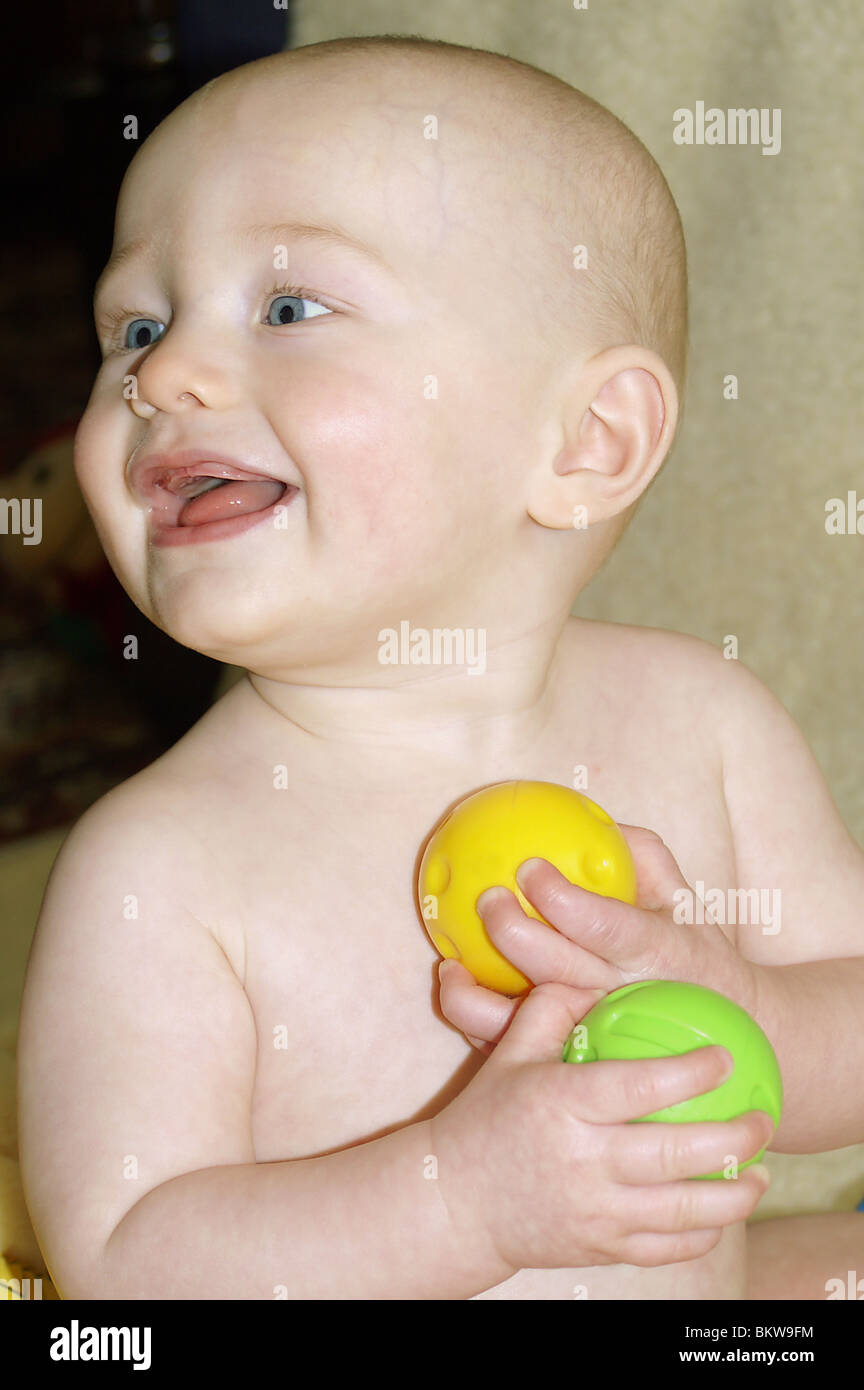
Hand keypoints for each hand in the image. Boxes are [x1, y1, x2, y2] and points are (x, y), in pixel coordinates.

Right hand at [429, 980, 773, 1276]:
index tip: (725, 1057)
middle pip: (678, 1152)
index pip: (641, 1086)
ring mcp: (595, 1211)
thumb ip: (550, 1009)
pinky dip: (705, 1231)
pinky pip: (669, 1247)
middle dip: (734, 1137)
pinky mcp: (601, 1248)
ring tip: (761, 1170)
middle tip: (762, 1117)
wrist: (454, 1202)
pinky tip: (724, 1209)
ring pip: (685, 1209)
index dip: (692, 1072)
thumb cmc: (486, 1119)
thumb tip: (594, 977)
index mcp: (561, 1104)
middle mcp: (583, 1160)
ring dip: (736, 1193)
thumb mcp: (510, 1056)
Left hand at [439, 826, 763, 1054]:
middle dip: (513, 932)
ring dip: (477, 996)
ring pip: (525, 1024)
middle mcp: (620, 996)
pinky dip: (475, 1020)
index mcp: (655, 951)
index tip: (530, 867)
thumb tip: (594, 820)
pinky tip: (456, 985)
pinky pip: (511, 1047)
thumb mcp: (685, 900)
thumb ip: (641, 856)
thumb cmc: (691, 953)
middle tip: (487, 898)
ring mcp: (592, 1035)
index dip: (563, 900)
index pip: (606, 926)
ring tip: (450, 963)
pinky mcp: (564, 1060)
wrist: (721, 1033)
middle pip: (556, 969)